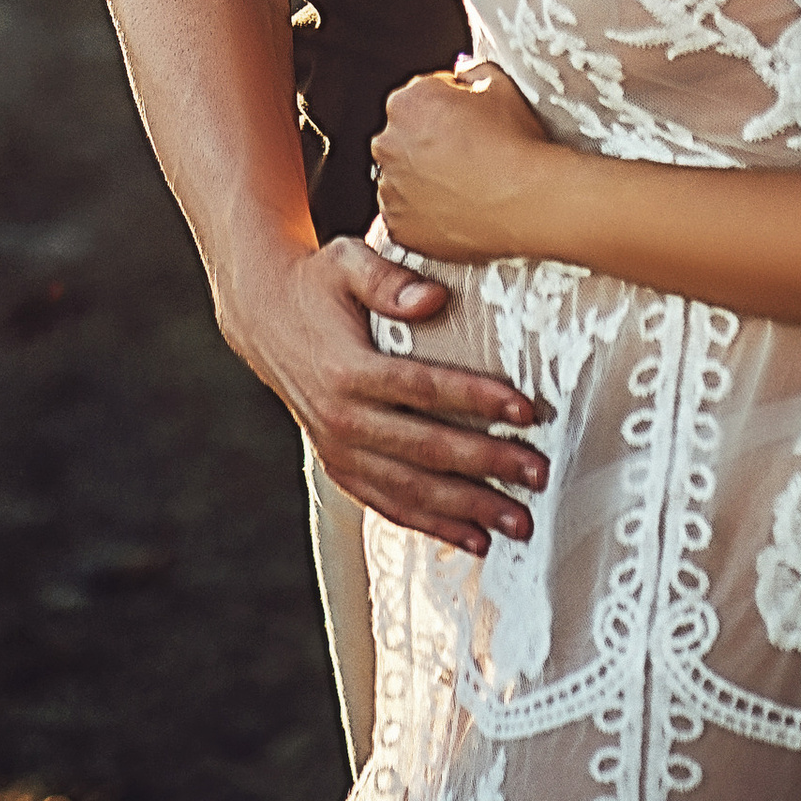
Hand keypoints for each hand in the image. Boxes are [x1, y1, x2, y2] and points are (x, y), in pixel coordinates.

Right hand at [220, 231, 546, 559]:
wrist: (265, 319)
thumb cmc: (316, 286)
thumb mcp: (345, 262)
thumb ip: (386, 278)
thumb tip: (432, 296)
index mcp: (346, 369)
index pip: (422, 388)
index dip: (475, 399)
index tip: (523, 409)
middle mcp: (341, 418)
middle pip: (425, 449)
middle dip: (487, 463)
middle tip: (536, 471)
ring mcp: (339, 450)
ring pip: (412, 490)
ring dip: (467, 509)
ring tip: (517, 520)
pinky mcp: (340, 468)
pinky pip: (390, 505)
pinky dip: (432, 526)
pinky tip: (472, 538)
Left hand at [371, 60, 557, 266]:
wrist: (530, 202)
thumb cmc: (516, 144)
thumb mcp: (500, 87)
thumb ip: (472, 71)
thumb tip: (461, 71)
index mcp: (407, 102)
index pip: (420, 102)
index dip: (449, 113)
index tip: (470, 128)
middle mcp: (388, 142)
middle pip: (404, 140)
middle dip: (428, 146)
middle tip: (468, 159)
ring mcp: (390, 188)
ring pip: (402, 179)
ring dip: (423, 181)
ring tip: (465, 188)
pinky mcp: (398, 226)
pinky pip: (406, 217)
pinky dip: (424, 216)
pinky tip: (456, 212)